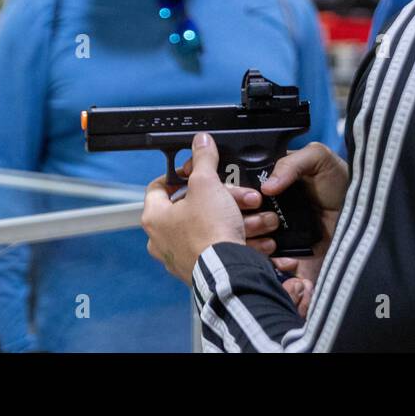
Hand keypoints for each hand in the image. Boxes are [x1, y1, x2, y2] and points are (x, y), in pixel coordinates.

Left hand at [142, 133, 244, 282]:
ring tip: (258, 215)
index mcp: (155, 217)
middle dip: (226, 198)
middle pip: (195, 207)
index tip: (195, 170)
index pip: (159, 187)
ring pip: (212, 227)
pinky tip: (259, 237)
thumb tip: (201, 141)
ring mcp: (181, 256)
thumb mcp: (207, 184)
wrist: (227, 274)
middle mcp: (163, 239)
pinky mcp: (201, 269)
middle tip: (242, 195)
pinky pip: (220, 248)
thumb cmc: (209, 232)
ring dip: (239, 218)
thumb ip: (203, 160)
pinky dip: (240, 240)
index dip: (178, 175)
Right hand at [241, 142, 348, 286]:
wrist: (367, 216)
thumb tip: (267, 187)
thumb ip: (292, 162)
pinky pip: (270, 268)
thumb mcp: (319, 159)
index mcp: (269, 188)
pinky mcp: (290, 260)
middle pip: (241, 223)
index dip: (239, 199)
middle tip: (270, 223)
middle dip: (248, 226)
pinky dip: (273, 267)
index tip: (254, 201)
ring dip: (256, 247)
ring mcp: (277, 238)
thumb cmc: (342, 182)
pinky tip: (288, 261)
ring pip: (250, 247)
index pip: (241, 196)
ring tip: (275, 243)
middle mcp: (268, 213)